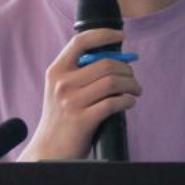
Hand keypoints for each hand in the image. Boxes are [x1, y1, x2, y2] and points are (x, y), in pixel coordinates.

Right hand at [21, 27, 140, 160]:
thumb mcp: (61, 90)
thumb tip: (113, 59)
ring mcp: (72, 102)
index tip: (120, 36)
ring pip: (113, 82)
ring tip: (135, 91)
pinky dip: (127, 101)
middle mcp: (62, 83)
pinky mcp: (82, 120)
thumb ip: (79, 73)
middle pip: (105, 64)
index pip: (80, 41)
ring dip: (131, 85)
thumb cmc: (61, 118)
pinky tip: (129, 103)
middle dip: (127, 70)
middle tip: (133, 79)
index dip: (103, 34)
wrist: (49, 150)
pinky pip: (114, 103)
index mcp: (56, 71)